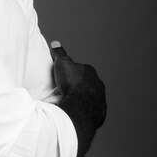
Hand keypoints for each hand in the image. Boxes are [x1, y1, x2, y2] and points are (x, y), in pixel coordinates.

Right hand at [50, 40, 106, 156]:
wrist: (79, 107)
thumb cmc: (71, 84)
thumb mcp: (62, 64)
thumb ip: (60, 53)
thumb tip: (55, 43)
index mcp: (90, 72)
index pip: (82, 69)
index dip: (73, 72)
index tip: (65, 77)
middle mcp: (98, 84)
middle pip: (88, 83)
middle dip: (80, 85)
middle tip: (66, 90)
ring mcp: (100, 99)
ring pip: (91, 97)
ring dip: (83, 99)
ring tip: (70, 102)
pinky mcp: (99, 113)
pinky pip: (92, 111)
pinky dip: (85, 111)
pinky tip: (76, 113)